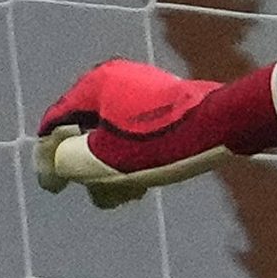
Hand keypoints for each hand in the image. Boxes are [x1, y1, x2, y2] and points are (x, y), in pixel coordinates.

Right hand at [35, 60, 276, 208]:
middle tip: (103, 197)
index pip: (58, 122)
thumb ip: (68, 163)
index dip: (51, 159)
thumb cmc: (164, 142)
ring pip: (113, 136)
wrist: (225, 125)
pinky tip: (143, 186)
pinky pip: (136, 133)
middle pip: (86, 131)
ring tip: (127, 197)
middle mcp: (115, 80)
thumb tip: (51, 167)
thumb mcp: (106, 159)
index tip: (54, 188)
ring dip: (114, 170)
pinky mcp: (164, 104)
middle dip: (91, 170)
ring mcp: (141, 89)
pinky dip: (133, 159)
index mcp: (94, 83)